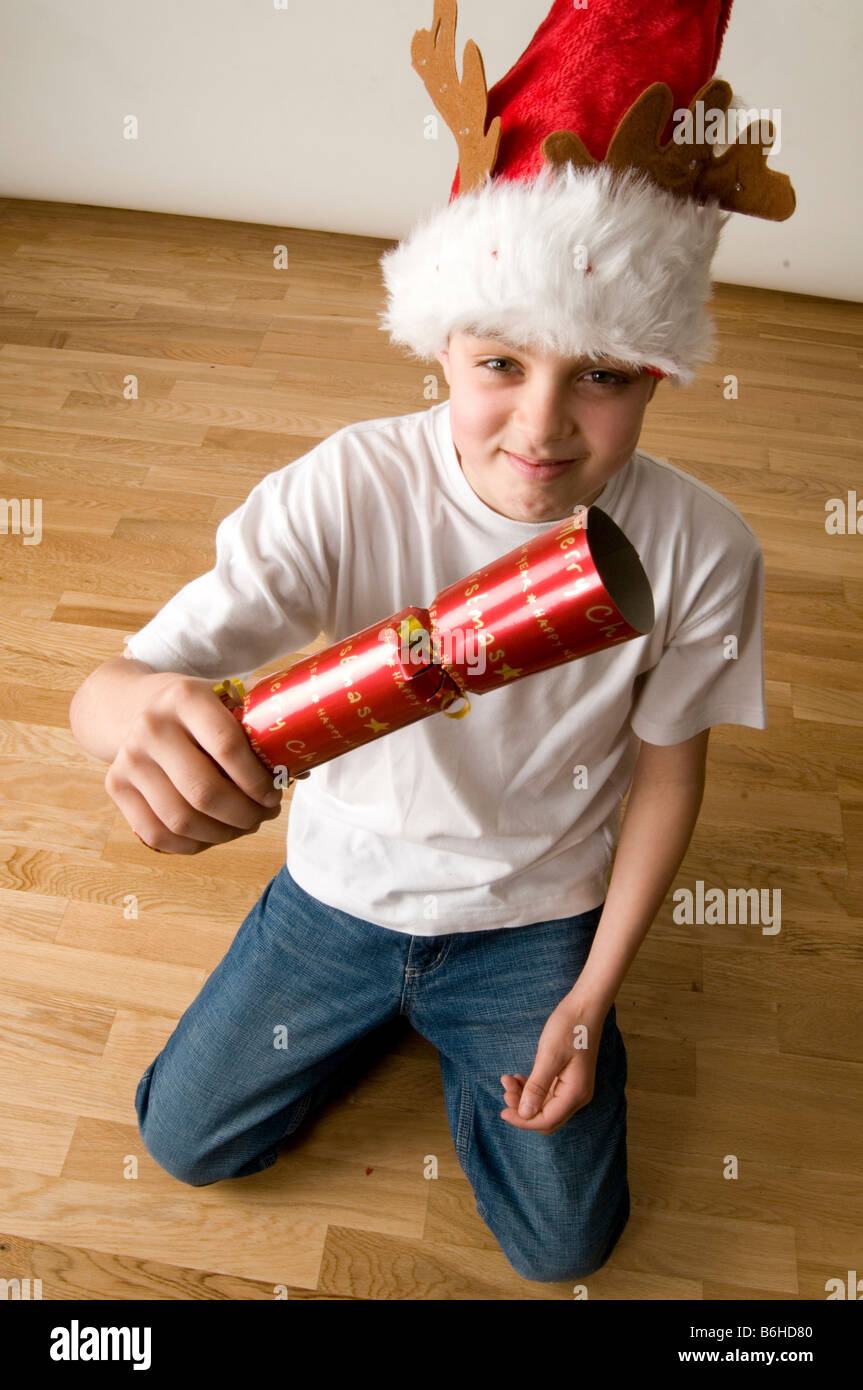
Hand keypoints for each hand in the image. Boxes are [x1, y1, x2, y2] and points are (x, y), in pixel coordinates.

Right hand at [104, 674, 283, 854]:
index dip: (256, 780)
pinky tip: (214, 835)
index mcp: (185, 697)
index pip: (227, 746)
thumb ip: (260, 727)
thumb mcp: (226, 699)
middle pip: (204, 792)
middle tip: (265, 815)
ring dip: (223, 834)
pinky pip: (156, 834)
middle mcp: (151, 727)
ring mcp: (128, 758)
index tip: (274, 794)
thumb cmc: (197, 709)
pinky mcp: (115, 786)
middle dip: (244, 814)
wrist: (134, 705)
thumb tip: (299, 771)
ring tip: (244, 826)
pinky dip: (192, 844)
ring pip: (181, 819)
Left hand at [500, 994, 608, 1135]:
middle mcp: (577, 1096)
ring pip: (544, 1106)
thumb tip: (525, 1114)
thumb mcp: (549, 1056)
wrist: (585, 1006)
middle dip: (522, 1108)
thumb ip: (537, 1087)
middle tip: (505, 1088)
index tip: (502, 1110)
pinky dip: (531, 1089)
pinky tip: (519, 1077)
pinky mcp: (568, 1079)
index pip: (546, 1121)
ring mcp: (574, 1088)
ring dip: (524, 1097)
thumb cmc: (569, 1027)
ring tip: (508, 1079)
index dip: (523, 1120)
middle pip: (546, 1117)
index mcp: (575, 1094)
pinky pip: (547, 1094)